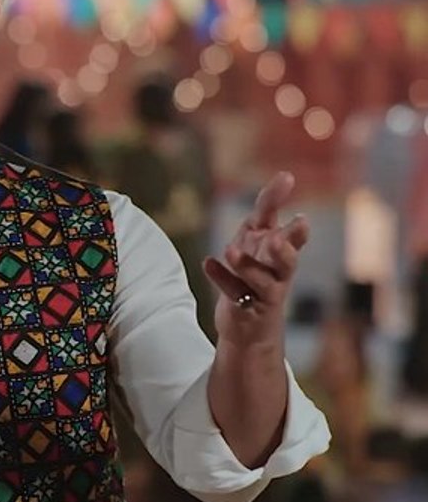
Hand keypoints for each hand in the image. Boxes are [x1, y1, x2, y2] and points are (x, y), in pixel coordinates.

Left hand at [203, 171, 309, 347]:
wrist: (250, 326)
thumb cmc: (255, 274)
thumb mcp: (258, 239)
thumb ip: (268, 210)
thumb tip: (286, 176)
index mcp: (280, 253)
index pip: (289, 233)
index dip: (290, 219)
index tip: (294, 199)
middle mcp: (278, 273)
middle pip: (287, 262)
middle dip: (284, 251)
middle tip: (278, 240)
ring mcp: (264, 293)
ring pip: (260, 280)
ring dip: (246, 265)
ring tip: (230, 249)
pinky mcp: (246, 308)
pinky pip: (234, 293)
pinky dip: (221, 278)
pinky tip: (208, 263)